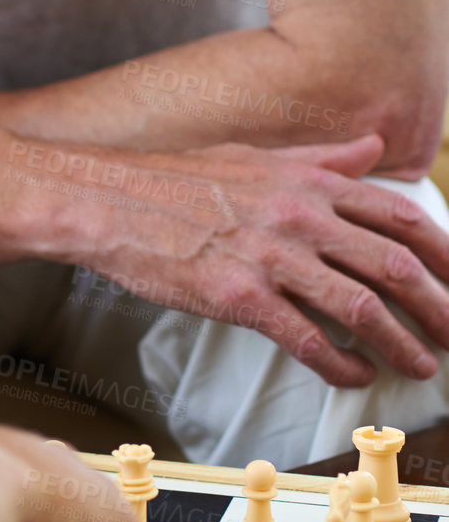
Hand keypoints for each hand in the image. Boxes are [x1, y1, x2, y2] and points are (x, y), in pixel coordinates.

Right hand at [78, 135, 448, 385]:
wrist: (107, 201)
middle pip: (395, 266)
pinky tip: (353, 374)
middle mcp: (298, 215)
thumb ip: (319, 158)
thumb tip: (372, 147)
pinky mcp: (238, 295)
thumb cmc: (175, 181)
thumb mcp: (254, 156)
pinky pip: (306, 339)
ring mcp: (269, 256)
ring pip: (361, 308)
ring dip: (402, 344)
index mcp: (305, 181)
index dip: (444, 253)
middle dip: (440, 308)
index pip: (399, 216)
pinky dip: (340, 363)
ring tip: (420, 365)